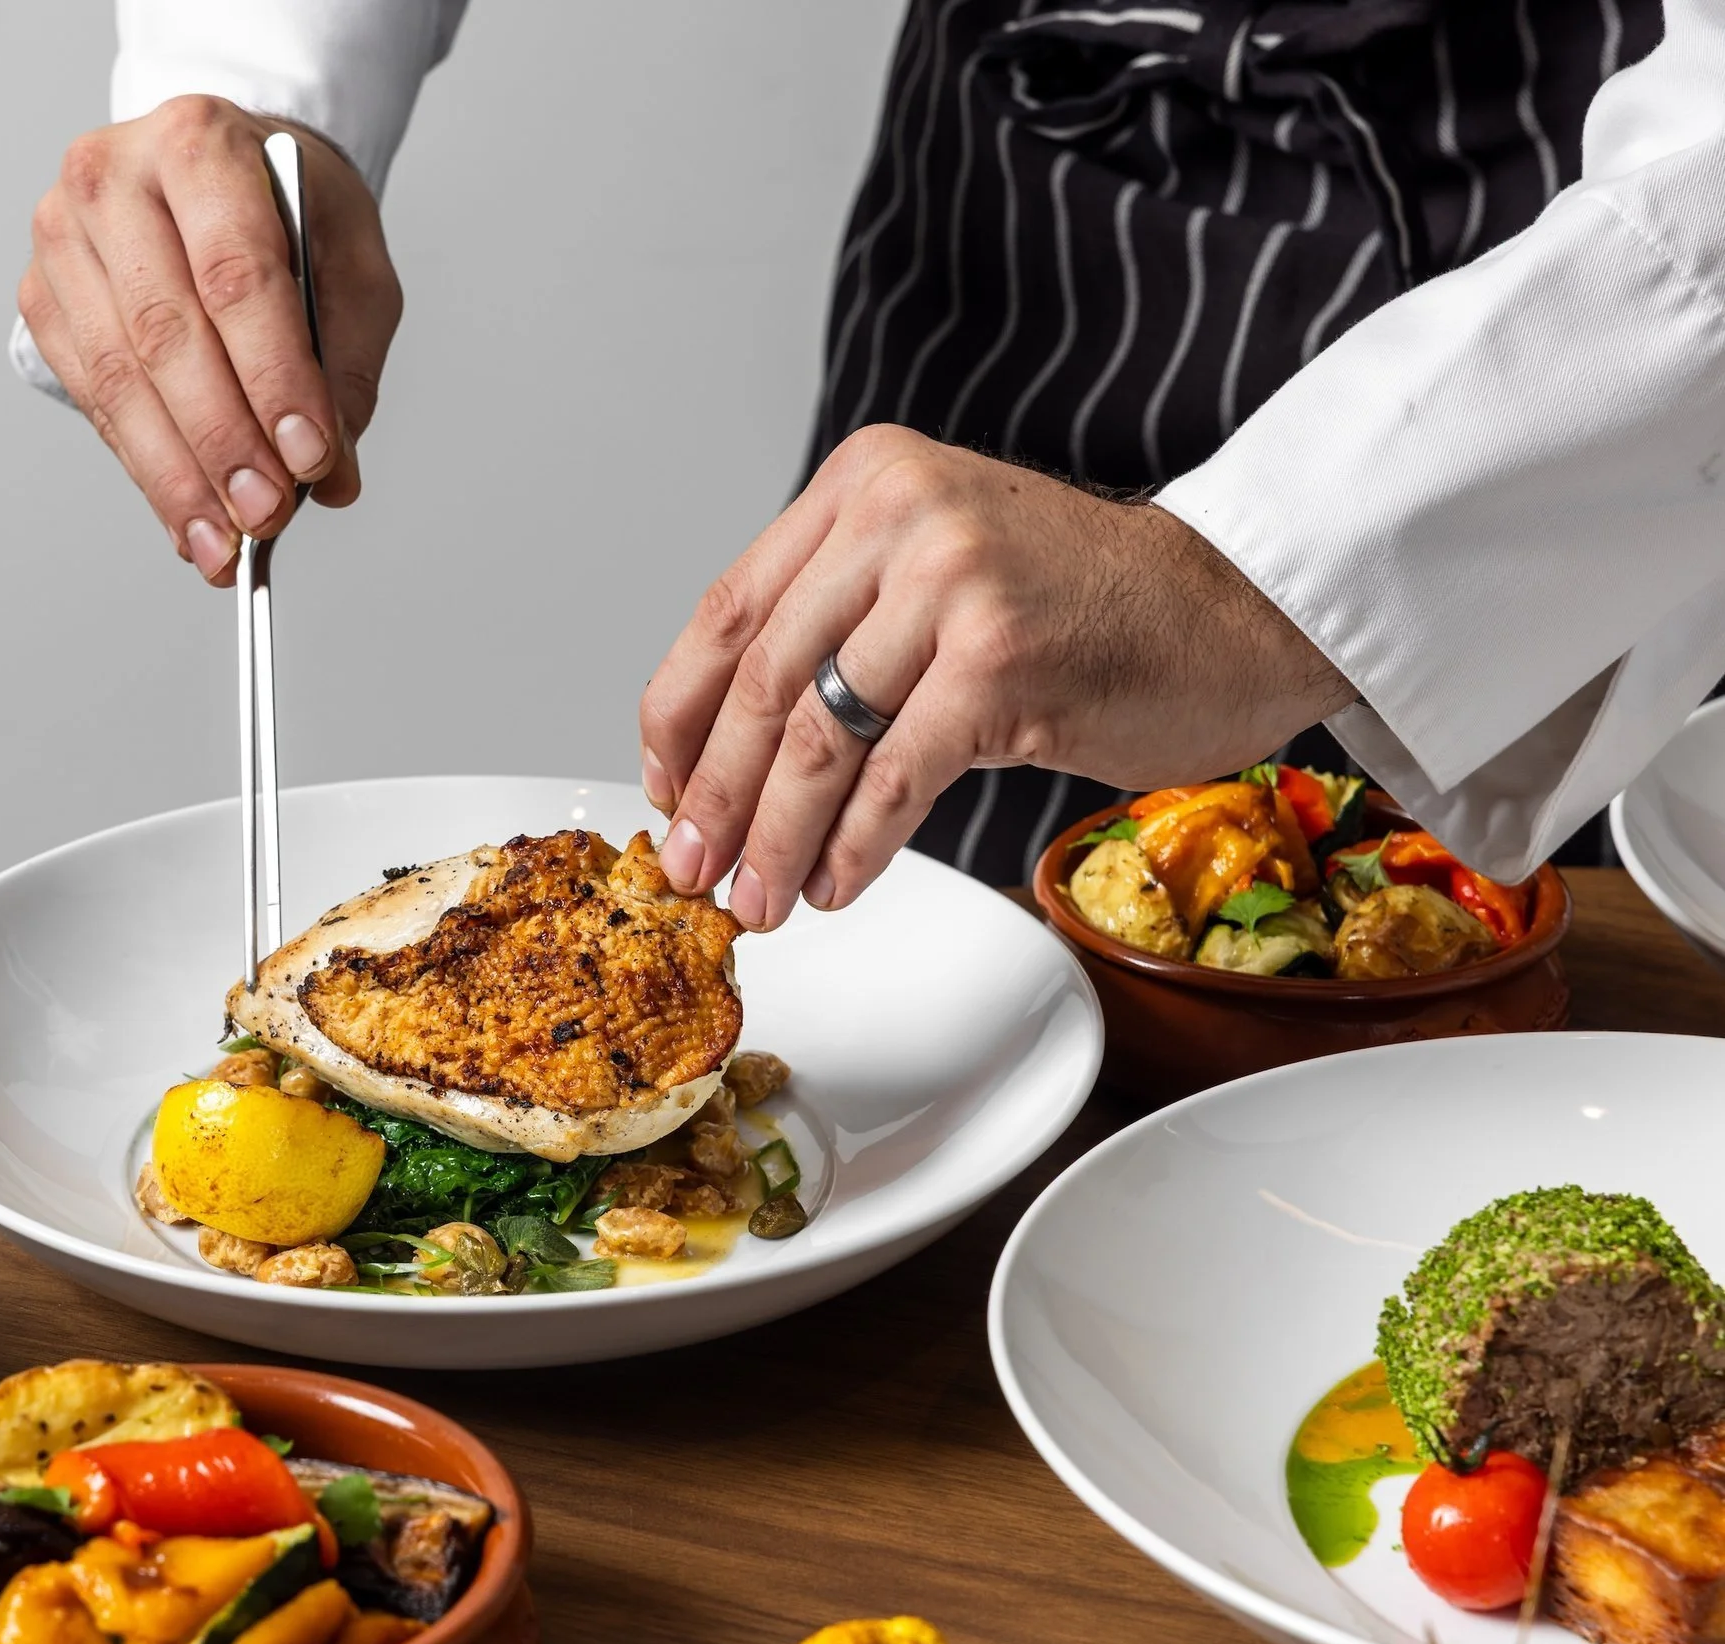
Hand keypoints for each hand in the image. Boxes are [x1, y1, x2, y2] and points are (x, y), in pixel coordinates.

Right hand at [20, 97, 402, 584]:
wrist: (218, 171)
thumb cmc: (287, 208)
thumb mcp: (350, 264)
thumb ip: (347, 365)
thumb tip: (330, 474)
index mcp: (199, 144)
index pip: (234, 273)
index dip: (272, 374)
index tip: (309, 457)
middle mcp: (112, 178)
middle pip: (165, 332)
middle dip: (223, 442)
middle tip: (267, 516)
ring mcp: (63, 238)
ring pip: (119, 377)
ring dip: (177, 475)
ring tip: (226, 544)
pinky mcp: (43, 297)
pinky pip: (95, 400)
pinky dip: (146, 468)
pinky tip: (188, 518)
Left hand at [637, 425, 1354, 928]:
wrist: (1237, 606)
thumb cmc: (1088, 607)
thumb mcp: (939, 577)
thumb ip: (843, 629)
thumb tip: (731, 754)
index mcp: (863, 484)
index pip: (729, 610)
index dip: (681, 716)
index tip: (666, 788)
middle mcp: (897, 514)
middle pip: (762, 680)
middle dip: (719, 795)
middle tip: (694, 868)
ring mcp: (950, 581)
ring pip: (819, 735)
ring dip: (778, 836)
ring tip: (761, 899)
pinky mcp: (1000, 658)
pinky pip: (895, 775)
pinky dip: (856, 845)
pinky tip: (838, 885)